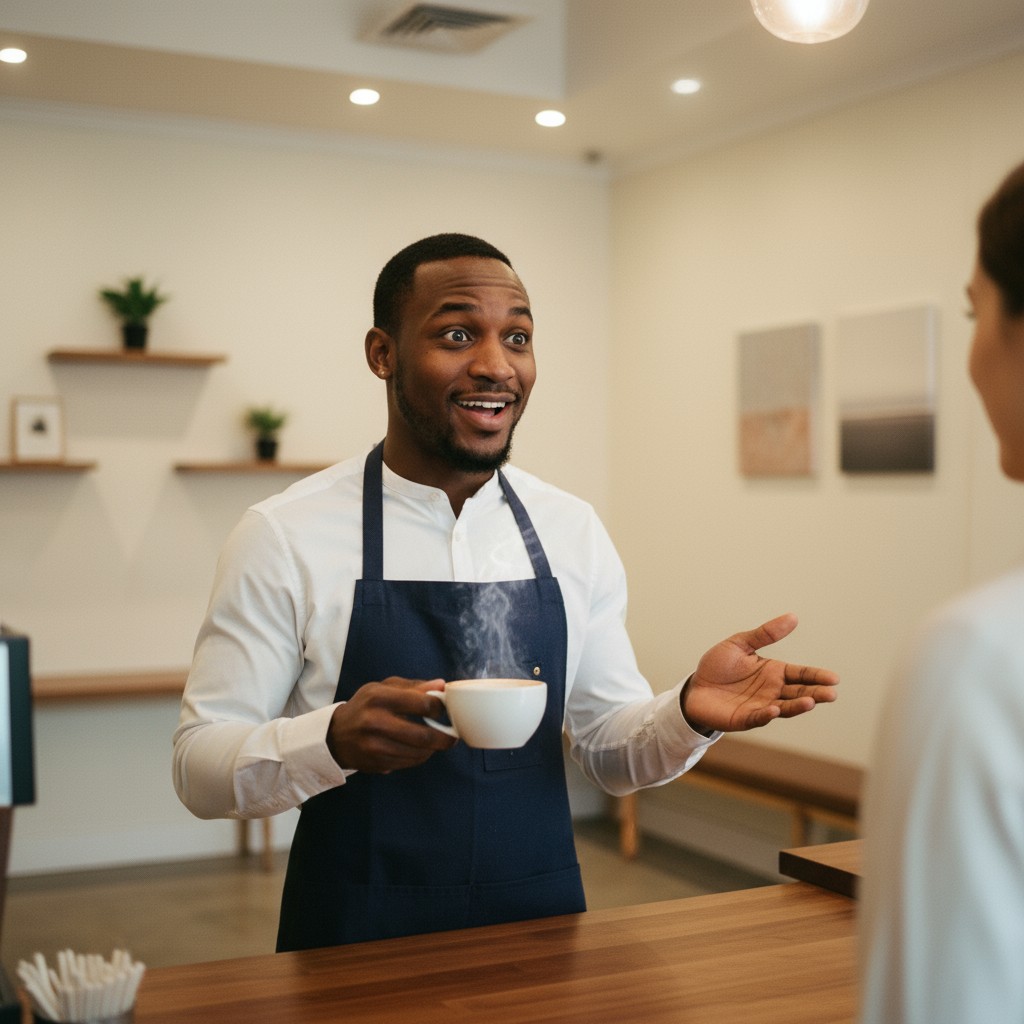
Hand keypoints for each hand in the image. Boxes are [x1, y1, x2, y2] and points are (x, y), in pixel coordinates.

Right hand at [327, 677, 456, 772]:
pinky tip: (420, 750)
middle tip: (452, 737)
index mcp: (379, 696)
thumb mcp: (384, 688)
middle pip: (422, 735)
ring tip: (436, 743)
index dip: (440, 708)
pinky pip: (408, 764)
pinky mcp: (375, 763)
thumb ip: (413, 686)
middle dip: (444, 738)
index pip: (421, 703)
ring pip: (417, 753)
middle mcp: (375, 721)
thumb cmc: (366, 706)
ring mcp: (374, 745)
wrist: (336, 735)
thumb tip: (442, 685)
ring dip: (432, 749)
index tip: (445, 710)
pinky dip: (419, 758)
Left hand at [681, 613, 837, 732]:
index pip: (801, 674)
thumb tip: (793, 617)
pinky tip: (774, 710)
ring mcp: (760, 706)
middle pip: (798, 692)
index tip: (834, 678)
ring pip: (784, 707)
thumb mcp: (740, 644)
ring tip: (811, 702)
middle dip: (815, 694)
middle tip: (831, 694)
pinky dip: (767, 715)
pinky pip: (758, 717)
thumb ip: (765, 634)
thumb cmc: (718, 666)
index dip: (817, 676)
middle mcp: (771, 691)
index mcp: (774, 672)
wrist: (694, 687)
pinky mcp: (744, 719)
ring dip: (797, 706)